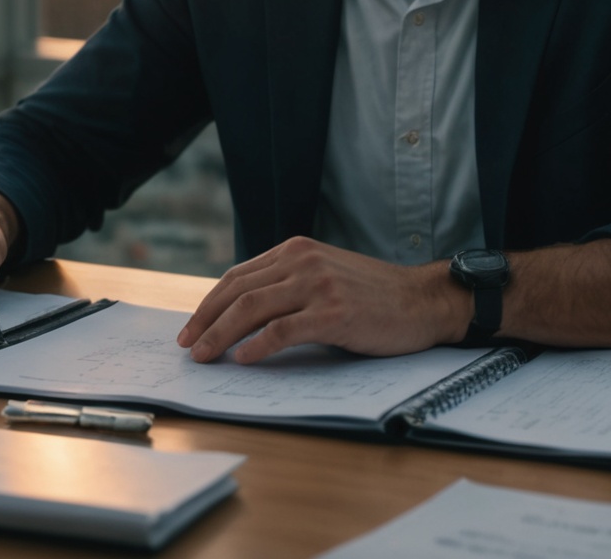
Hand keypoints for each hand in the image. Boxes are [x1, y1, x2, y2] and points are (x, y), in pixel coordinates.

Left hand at [176, 236, 469, 363]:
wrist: (423, 301)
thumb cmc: (374, 296)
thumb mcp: (326, 276)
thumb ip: (289, 285)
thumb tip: (242, 317)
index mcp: (297, 250)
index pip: (238, 276)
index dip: (209, 304)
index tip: (191, 328)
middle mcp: (304, 262)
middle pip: (238, 291)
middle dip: (205, 321)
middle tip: (188, 346)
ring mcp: (319, 285)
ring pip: (252, 309)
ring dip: (220, 335)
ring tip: (204, 356)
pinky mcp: (333, 313)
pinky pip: (282, 330)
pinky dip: (257, 345)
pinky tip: (243, 359)